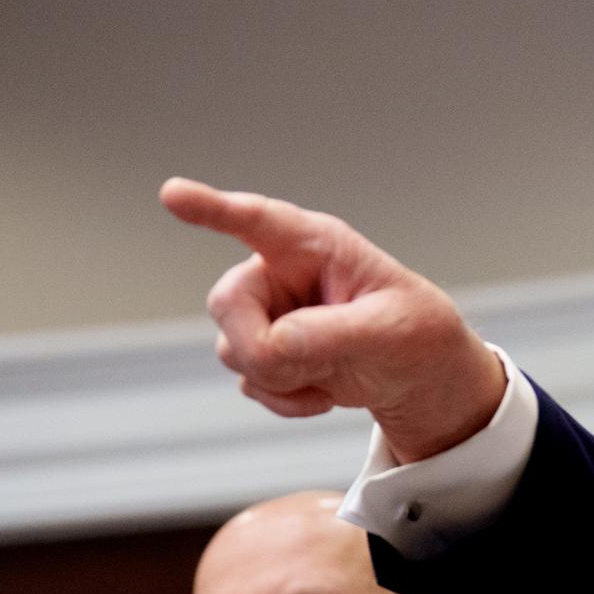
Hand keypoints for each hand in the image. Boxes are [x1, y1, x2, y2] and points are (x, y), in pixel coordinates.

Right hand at [162, 178, 506, 461]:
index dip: (212, 207)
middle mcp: (281, 273)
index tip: (173, 194)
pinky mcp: (264, 351)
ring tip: (333, 371)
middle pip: (226, 302)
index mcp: (316, 245)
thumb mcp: (391, 330)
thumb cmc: (415, 332)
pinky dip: (284, 399)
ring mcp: (268, 314)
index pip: (257, 220)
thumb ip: (334, 333)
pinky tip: (322, 393)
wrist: (419, 376)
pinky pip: (248, 381)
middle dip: (259, 346)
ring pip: (232, 349)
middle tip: (309, 365)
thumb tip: (275, 344)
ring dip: (281, 376)